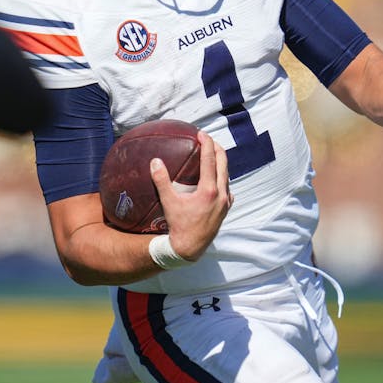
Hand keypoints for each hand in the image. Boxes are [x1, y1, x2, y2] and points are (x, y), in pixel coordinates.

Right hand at [149, 131, 232, 261]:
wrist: (190, 248)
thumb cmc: (178, 225)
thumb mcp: (168, 202)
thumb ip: (161, 180)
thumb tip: (155, 161)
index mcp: (209, 190)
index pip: (210, 159)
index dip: (206, 143)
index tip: (201, 133)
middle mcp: (221, 194)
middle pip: (223, 163)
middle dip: (216, 148)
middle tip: (206, 140)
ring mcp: (225, 202)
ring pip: (226, 175)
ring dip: (220, 162)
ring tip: (211, 155)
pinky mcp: (225, 209)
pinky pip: (227, 188)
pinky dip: (222, 178)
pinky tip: (215, 179)